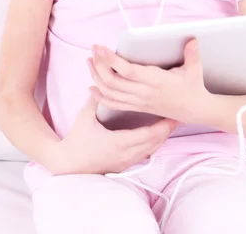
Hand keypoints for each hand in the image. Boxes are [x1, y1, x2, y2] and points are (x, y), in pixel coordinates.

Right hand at [50, 95, 177, 175]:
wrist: (68, 163)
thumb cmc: (76, 139)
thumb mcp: (85, 116)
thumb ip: (95, 99)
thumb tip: (100, 81)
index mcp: (119, 142)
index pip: (148, 134)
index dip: (163, 126)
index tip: (173, 116)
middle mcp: (126, 154)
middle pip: (155, 143)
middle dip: (167, 130)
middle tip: (178, 118)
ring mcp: (125, 161)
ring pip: (151, 150)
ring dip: (161, 138)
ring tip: (170, 125)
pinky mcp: (123, 164)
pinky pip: (144, 155)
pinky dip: (152, 145)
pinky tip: (156, 137)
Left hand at [87, 39, 214, 124]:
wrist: (194, 110)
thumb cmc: (193, 87)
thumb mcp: (195, 70)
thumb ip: (192, 55)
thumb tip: (193, 40)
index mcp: (156, 82)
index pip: (128, 71)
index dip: (112, 60)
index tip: (101, 48)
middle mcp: (144, 93)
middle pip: (113, 81)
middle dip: (99, 64)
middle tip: (93, 49)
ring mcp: (139, 102)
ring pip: (110, 92)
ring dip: (96, 77)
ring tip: (90, 61)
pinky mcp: (137, 107)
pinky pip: (113, 104)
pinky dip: (100, 97)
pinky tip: (92, 87)